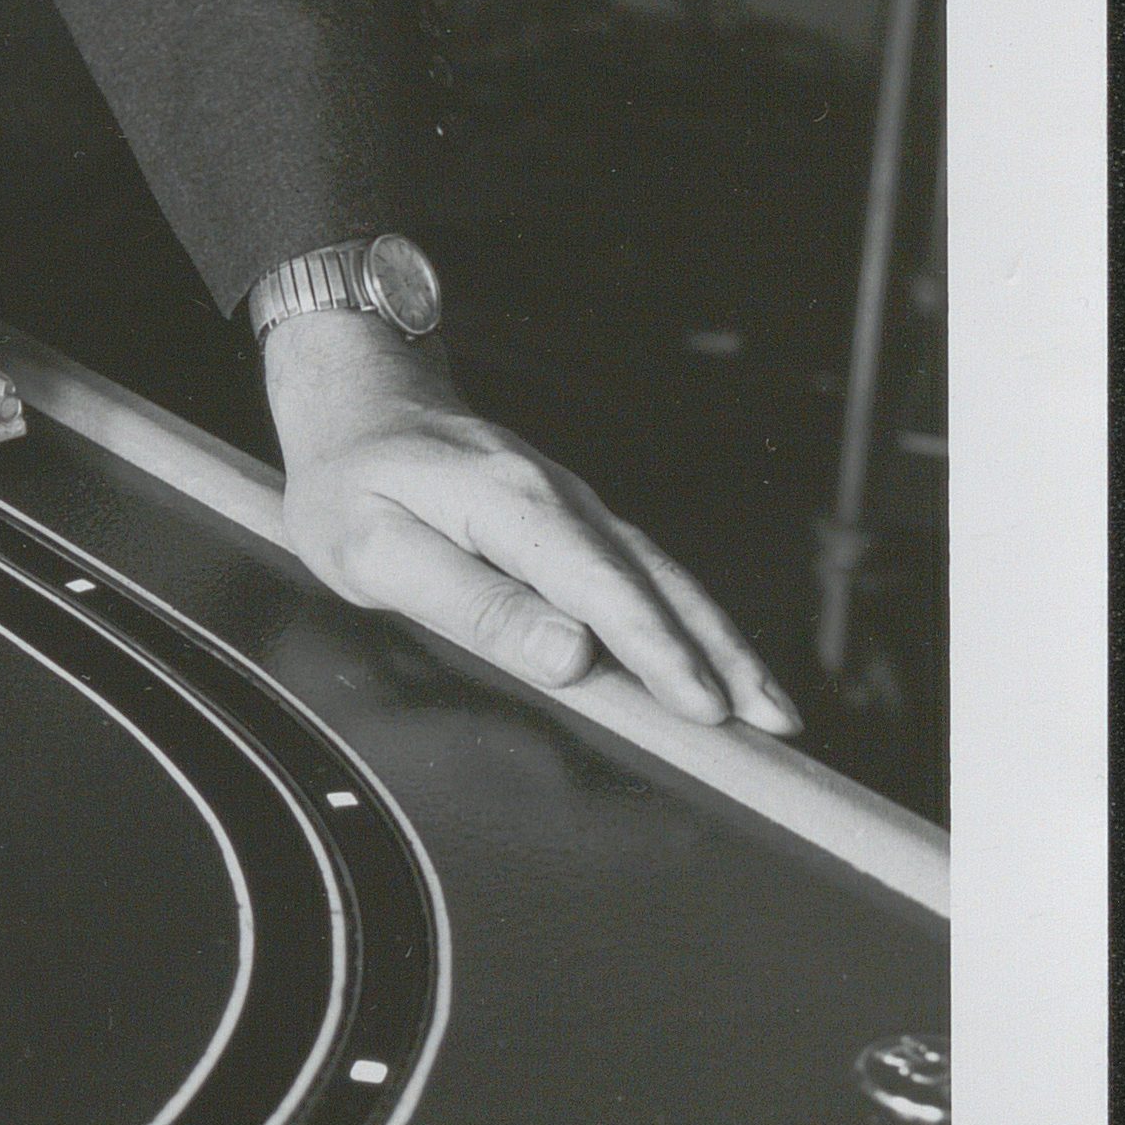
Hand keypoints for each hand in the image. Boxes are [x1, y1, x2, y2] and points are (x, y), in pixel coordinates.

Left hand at [264, 312, 799, 735]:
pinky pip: (640, 572)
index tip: (705, 707)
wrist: (358, 400)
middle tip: (775, 724)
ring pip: (661, 578)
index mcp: (513, 505)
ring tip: (768, 706)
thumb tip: (568, 654)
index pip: (603, 588)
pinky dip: (685, 618)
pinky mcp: (572, 520)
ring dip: (719, 641)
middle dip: (721, 655)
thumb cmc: (349, 483)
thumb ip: (471, 604)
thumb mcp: (374, 551)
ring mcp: (574, 506)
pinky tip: (712, 657)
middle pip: (656, 584)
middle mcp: (561, 499)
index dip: (658, 652)